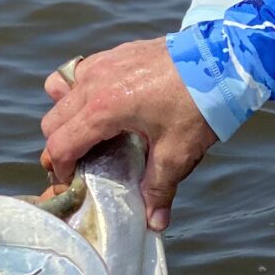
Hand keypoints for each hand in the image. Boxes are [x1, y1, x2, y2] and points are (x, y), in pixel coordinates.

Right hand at [40, 38, 216, 231]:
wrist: (221, 60)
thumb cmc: (198, 104)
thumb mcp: (178, 153)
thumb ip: (159, 188)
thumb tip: (154, 221)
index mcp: (103, 110)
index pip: (60, 145)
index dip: (61, 170)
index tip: (73, 183)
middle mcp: (94, 83)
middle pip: (52, 120)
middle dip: (60, 145)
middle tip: (82, 162)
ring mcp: (103, 63)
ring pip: (59, 90)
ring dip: (65, 113)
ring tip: (90, 130)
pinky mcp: (116, 52)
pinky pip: (81, 70)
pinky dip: (81, 89)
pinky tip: (106, 103)